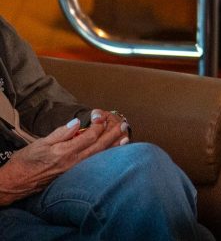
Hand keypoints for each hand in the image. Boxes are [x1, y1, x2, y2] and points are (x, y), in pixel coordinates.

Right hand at [0, 112, 128, 205]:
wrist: (16, 183)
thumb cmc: (25, 162)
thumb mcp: (40, 143)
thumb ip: (60, 133)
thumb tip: (77, 122)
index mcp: (64, 152)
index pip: (89, 136)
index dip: (98, 124)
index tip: (102, 115)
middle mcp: (72, 162)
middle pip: (99, 146)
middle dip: (113, 134)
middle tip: (123, 123)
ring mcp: (74, 170)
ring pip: (99, 156)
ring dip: (113, 146)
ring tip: (125, 136)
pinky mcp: (73, 174)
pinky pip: (94, 163)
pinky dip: (105, 156)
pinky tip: (112, 151)